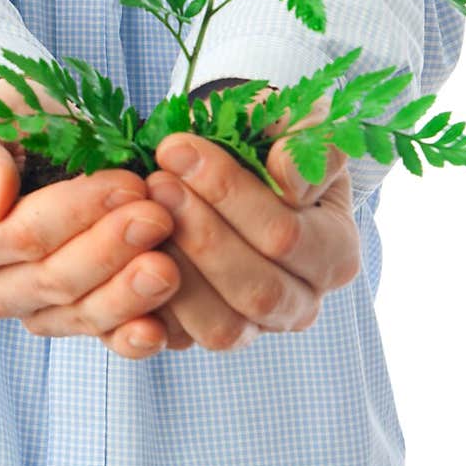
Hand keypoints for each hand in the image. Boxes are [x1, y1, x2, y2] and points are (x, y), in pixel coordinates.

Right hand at [0, 78, 180, 358]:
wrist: (34, 146)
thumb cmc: (8, 129)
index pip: (21, 235)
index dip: (76, 213)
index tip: (127, 183)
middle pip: (54, 279)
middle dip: (110, 249)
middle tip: (158, 217)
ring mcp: (33, 309)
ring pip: (80, 314)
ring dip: (127, 294)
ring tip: (167, 268)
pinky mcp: (73, 321)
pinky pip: (100, 339)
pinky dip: (130, 338)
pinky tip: (158, 331)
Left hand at [141, 94, 361, 352]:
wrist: (236, 158)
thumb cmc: (272, 139)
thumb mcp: (302, 124)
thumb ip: (309, 143)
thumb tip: (287, 179)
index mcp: (335, 251)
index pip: (285, 235)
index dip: (228, 193)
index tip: (176, 147)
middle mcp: (302, 301)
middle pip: (257, 291)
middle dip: (200, 235)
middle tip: (156, 183)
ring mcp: (257, 327)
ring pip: (221, 327)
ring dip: (176, 271)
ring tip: (142, 215)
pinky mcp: (210, 335)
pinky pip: (181, 341)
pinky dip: (152, 307)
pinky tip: (130, 256)